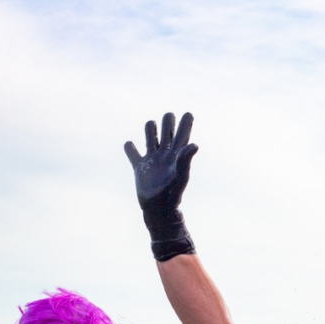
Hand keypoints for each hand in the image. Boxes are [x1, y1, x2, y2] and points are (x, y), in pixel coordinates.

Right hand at [124, 111, 199, 260]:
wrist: (158, 209)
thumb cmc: (172, 194)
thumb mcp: (180, 175)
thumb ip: (185, 159)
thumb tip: (194, 144)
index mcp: (177, 154)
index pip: (183, 133)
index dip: (186, 122)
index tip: (188, 114)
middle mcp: (165, 154)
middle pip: (167, 129)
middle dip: (167, 121)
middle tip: (168, 118)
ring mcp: (152, 159)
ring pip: (150, 135)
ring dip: (151, 129)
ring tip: (151, 129)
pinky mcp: (139, 167)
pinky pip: (132, 152)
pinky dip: (129, 148)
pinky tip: (130, 147)